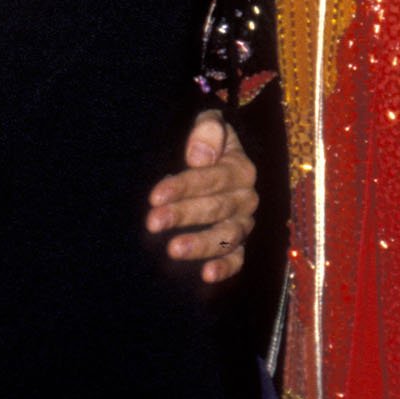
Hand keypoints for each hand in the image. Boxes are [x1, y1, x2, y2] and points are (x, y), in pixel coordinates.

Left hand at [147, 109, 258, 283]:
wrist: (209, 160)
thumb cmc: (203, 142)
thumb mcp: (206, 123)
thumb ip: (207, 130)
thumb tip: (198, 157)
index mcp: (240, 168)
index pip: (213, 178)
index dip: (184, 187)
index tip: (155, 196)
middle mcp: (246, 198)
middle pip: (217, 208)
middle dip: (184, 215)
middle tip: (153, 221)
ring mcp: (243, 223)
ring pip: (227, 235)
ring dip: (202, 244)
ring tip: (173, 249)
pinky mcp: (237, 244)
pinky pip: (238, 258)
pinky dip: (226, 267)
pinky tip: (206, 275)